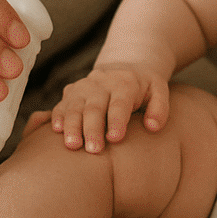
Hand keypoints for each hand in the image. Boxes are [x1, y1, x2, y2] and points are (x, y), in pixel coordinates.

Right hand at [49, 63, 169, 152]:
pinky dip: (57, 117)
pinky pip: (61, 105)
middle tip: (94, 150)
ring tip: (73, 146)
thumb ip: (160, 108)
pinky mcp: (70, 93)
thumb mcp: (159, 91)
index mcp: (125, 83)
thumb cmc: (144, 87)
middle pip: (94, 107)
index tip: (115, 138)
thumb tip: (152, 127)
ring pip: (74, 106)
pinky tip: (56, 131)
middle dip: (93, 129)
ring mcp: (83, 87)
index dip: (117, 120)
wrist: (124, 67)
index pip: (120, 102)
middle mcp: (101, 83)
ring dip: (72, 126)